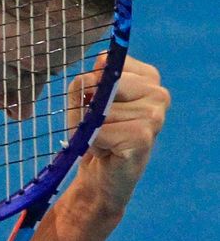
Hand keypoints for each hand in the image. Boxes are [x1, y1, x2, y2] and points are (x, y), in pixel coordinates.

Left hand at [69, 54, 169, 215]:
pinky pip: (100, 131)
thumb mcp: (84, 102)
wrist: (101, 177)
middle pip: (103, 85)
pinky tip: (105, 151)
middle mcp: (158, 92)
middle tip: (98, 127)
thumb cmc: (94, 135)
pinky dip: (93, 142)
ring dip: (90, 129)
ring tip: (103, 140)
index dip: (90, 86)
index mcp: (147, 76)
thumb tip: (88, 79)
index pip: (105, 63)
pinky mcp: (143, 136)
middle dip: (89, 108)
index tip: (98, 106)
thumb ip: (84, 84)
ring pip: (100, 110)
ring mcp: (155, 115)